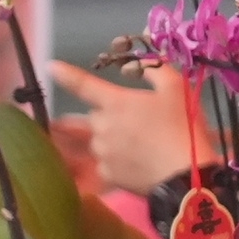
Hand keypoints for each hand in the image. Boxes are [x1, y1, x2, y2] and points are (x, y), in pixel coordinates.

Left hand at [48, 59, 199, 195]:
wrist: (188, 175)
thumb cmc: (183, 127)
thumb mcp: (176, 89)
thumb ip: (154, 70)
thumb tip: (133, 63)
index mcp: (115, 102)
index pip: (83, 84)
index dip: (66, 75)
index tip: (51, 67)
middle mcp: (102, 126)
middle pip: (97, 116)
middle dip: (112, 116)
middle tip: (140, 122)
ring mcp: (102, 152)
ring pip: (100, 139)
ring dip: (113, 138)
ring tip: (142, 144)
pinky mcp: (106, 174)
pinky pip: (105, 162)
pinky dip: (117, 161)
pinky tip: (138, 162)